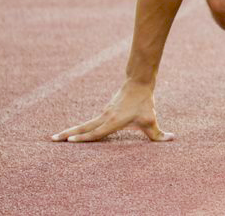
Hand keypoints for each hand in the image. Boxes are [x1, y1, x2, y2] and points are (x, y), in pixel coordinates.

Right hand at [50, 80, 172, 142]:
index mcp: (113, 121)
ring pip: (85, 124)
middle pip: (84, 128)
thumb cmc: (144, 103)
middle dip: (68, 134)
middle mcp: (105, 118)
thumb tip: (172, 140)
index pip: (96, 132)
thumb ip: (159, 134)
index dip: (84, 138)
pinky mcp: (104, 111)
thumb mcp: (152, 120)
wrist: (138, 83)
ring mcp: (103, 114)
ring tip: (57, 137)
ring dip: (71, 131)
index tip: (69, 141)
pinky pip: (90, 121)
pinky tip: (75, 132)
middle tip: (52, 139)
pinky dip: (80, 127)